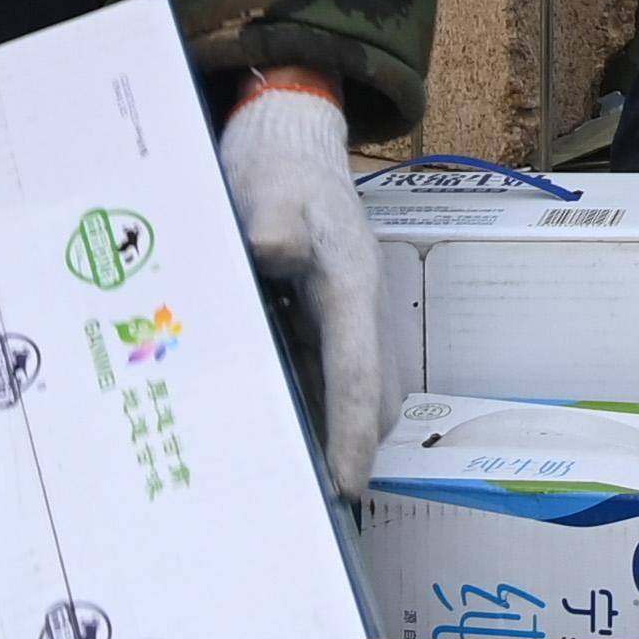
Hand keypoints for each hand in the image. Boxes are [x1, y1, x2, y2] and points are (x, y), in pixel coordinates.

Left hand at [220, 69, 391, 503]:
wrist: (291, 132)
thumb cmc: (278, 163)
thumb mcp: (268, 183)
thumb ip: (271, 214)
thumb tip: (271, 248)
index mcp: (351, 281)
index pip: (357, 369)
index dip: (351, 429)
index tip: (346, 484)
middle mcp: (361, 303)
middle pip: (370, 392)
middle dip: (352, 446)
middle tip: (313, 506)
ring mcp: (349, 308)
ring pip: (356, 384)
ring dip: (336, 429)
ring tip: (297, 482)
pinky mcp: (328, 309)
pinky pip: (332, 368)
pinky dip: (317, 402)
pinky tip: (280, 426)